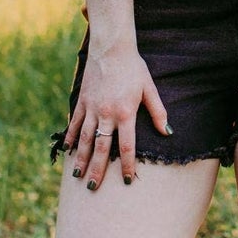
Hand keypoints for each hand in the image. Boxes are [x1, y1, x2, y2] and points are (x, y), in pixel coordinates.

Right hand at [63, 40, 170, 189]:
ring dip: (81, 159)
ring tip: (77, 176)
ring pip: (85, 139)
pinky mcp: (82, 101)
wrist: (111, 48)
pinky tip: (69, 150)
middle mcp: (107, 114)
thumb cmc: (134, 68)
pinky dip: (71, 137)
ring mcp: (92, 108)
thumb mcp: (149, 89)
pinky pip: (75, 123)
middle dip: (97, 170)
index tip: (126, 180)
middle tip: (93, 188)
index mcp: (126, 113)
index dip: (127, 165)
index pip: (127, 146)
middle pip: (101, 148)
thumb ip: (158, 112)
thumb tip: (167, 132)